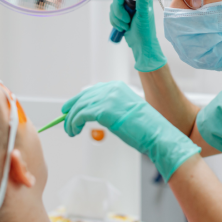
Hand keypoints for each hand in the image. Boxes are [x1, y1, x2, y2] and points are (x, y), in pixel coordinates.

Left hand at [62, 81, 199, 179]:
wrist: (157, 134)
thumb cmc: (145, 128)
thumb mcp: (125, 112)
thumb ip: (110, 109)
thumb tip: (93, 114)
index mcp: (117, 87)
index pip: (91, 91)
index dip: (78, 100)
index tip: (69, 109)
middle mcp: (111, 89)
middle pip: (83, 97)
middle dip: (71, 110)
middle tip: (65, 121)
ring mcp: (107, 98)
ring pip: (79, 107)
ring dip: (71, 120)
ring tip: (70, 131)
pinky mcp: (104, 110)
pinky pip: (81, 115)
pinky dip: (74, 123)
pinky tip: (74, 131)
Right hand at [110, 0, 166, 72]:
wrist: (140, 44)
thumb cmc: (145, 31)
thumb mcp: (144, 17)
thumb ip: (142, 3)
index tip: (121, 1)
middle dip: (119, 11)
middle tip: (127, 19)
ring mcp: (127, 6)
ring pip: (113, 6)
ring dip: (117, 18)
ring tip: (126, 26)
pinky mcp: (121, 13)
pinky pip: (111, 13)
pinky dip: (114, 21)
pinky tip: (122, 27)